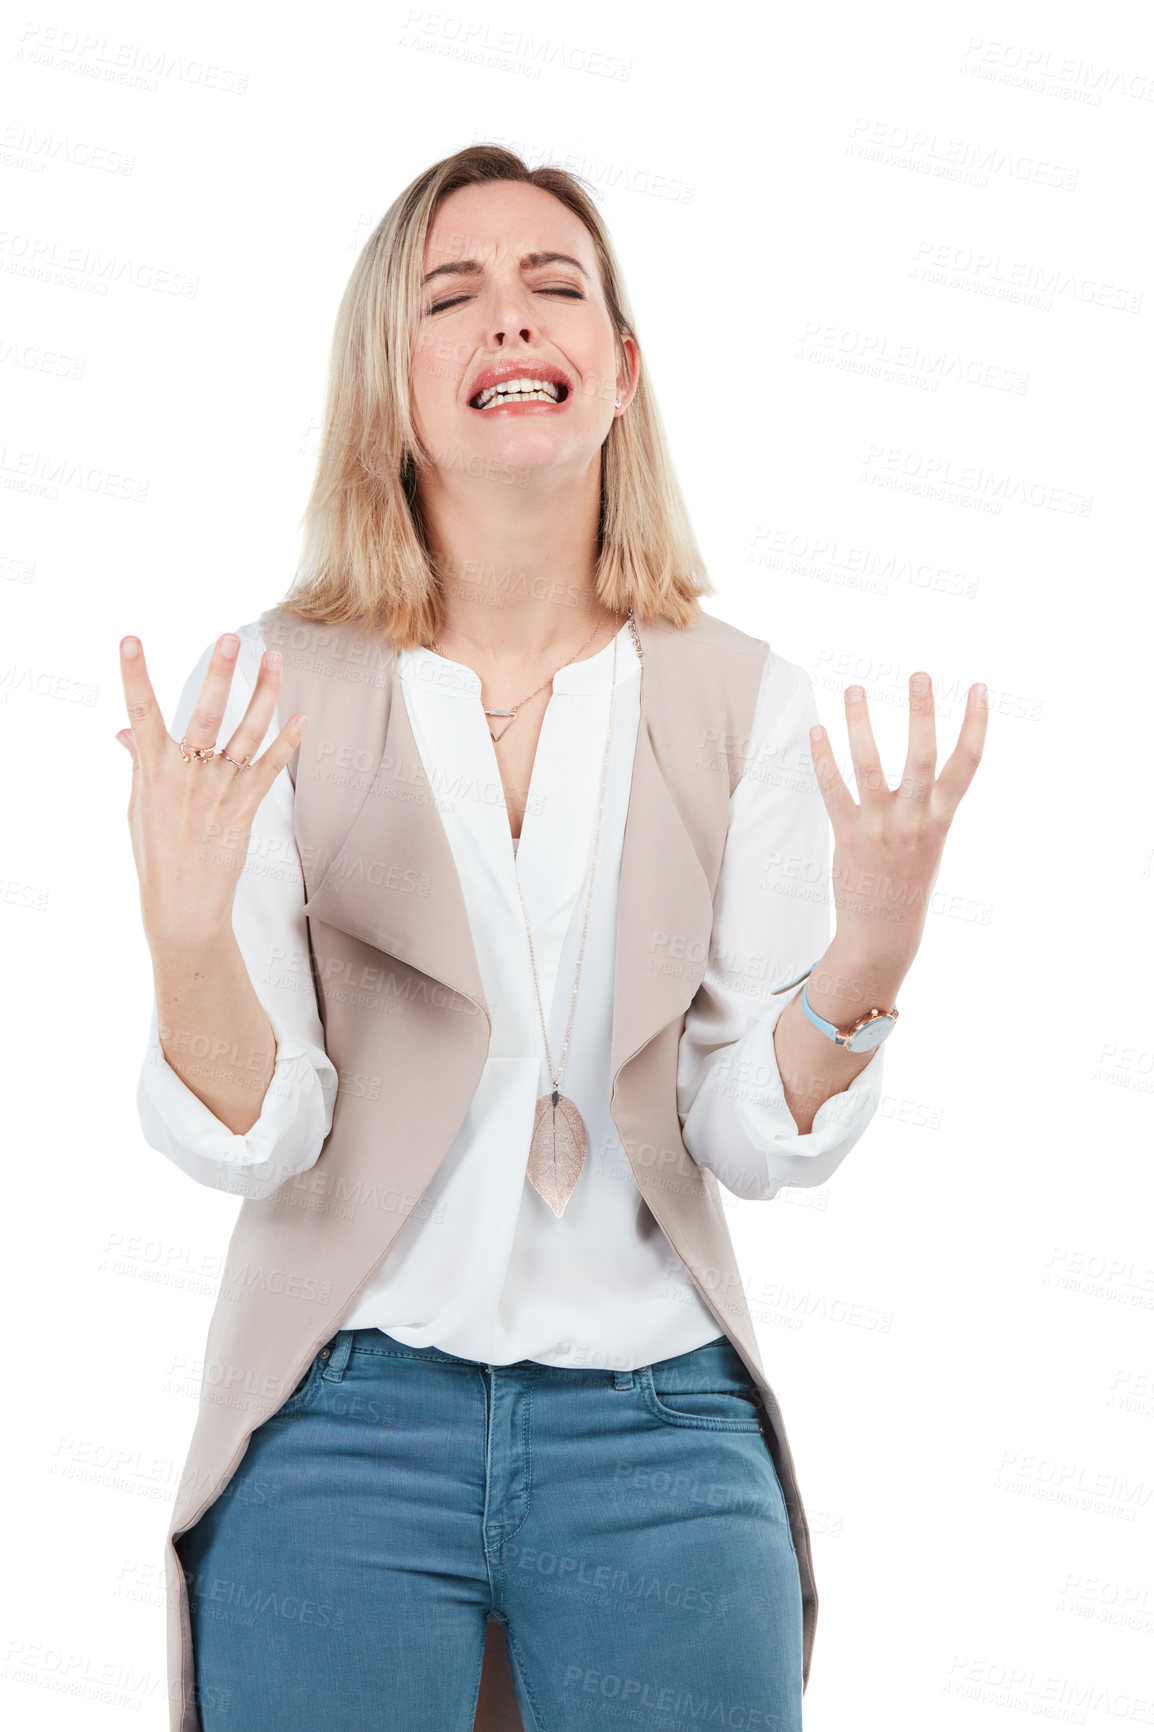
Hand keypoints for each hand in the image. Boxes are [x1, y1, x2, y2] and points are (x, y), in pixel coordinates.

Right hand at [116, 632, 306, 945]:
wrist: (182, 904)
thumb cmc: (157, 853)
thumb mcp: (138, 806)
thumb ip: (138, 763)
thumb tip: (123, 731)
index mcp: (153, 769)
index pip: (139, 712)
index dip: (133, 674)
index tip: (129, 639)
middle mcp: (186, 774)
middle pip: (204, 714)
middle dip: (217, 674)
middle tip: (229, 637)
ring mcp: (218, 789)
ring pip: (246, 732)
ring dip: (263, 694)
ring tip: (276, 659)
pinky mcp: (244, 806)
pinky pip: (270, 767)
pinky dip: (287, 742)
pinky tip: (300, 717)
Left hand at [809, 671, 987, 983]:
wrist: (884, 933)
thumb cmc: (907, 881)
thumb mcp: (932, 841)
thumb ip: (930, 804)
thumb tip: (925, 765)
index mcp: (942, 819)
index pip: (968, 765)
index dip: (977, 725)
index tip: (980, 688)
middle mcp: (915, 821)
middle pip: (923, 758)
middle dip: (923, 714)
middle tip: (920, 674)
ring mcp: (881, 828)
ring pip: (870, 768)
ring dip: (862, 725)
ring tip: (856, 688)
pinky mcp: (848, 837)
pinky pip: (833, 791)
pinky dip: (823, 758)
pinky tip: (817, 730)